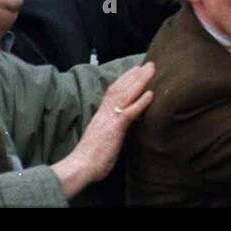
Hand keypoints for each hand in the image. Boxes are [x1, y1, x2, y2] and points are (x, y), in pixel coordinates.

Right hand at [54, 61, 154, 198]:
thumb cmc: (90, 157)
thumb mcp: (102, 137)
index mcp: (101, 114)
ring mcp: (109, 119)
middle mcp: (105, 112)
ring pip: (126, 94)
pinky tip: (150, 94)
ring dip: (140, 81)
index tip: (135, 70)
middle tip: (148, 63)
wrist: (79, 167)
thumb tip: (119, 126)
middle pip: (121, 88)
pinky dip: (140, 102)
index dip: (125, 79)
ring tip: (152, 69)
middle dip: (135, 74)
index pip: (113, 91)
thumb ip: (110, 128)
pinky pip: (129, 113)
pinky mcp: (114, 129)